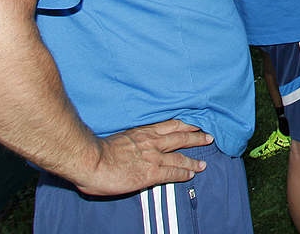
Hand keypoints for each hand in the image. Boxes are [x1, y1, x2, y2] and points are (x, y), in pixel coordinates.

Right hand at [74, 119, 212, 196]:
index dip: (183, 125)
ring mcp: (153, 157)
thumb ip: (128, 141)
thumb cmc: (97, 151)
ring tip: (203, 162)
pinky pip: (172, 173)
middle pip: (180, 137)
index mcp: (142, 132)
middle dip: (196, 137)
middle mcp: (151, 142)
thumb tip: (129, 148)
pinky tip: (191, 174)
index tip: (193, 124)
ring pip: (180, 156)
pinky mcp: (151, 173)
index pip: (168, 125)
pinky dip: (183, 173)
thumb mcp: (118, 138)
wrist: (91, 161)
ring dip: (193, 159)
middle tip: (208, 136)